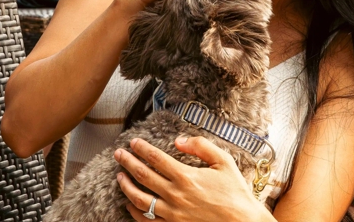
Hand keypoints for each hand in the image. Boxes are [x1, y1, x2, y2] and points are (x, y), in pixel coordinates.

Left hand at [113, 137, 273, 221]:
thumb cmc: (235, 192)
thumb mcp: (224, 161)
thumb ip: (201, 146)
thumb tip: (179, 140)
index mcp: (186, 176)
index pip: (156, 158)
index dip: (142, 148)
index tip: (133, 142)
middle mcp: (176, 195)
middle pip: (143, 175)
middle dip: (127, 162)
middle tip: (119, 154)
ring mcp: (172, 214)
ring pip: (139, 199)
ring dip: (126, 185)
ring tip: (119, 176)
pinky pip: (146, 220)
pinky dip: (134, 211)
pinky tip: (129, 203)